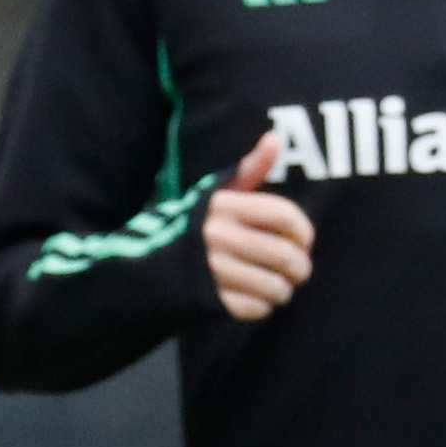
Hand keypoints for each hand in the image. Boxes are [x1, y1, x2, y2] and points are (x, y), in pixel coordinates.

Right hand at [201, 130, 313, 320]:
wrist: (140, 269)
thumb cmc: (190, 228)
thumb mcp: (216, 195)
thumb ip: (249, 170)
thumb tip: (274, 138)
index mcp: (223, 206)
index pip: (285, 216)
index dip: (305, 233)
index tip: (304, 243)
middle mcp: (216, 235)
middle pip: (284, 255)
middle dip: (300, 268)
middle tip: (298, 273)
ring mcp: (210, 269)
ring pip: (273, 286)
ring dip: (283, 291)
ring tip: (278, 289)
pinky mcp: (206, 300)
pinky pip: (254, 308)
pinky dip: (262, 308)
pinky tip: (257, 301)